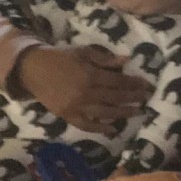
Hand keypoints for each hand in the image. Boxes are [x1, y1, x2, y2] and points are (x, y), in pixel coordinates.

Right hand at [17, 45, 151, 133]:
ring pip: (105, 113)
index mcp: (90, 75)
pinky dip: (100, 128)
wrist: (33, 69)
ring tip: (137, 112)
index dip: (134, 84)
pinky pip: (86, 125)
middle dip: (133, 98)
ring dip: (123, 113)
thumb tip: (126, 60)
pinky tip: (112, 129)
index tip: (147, 85)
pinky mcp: (68, 116)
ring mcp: (77, 107)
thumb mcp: (83, 52)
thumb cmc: (60, 57)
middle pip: (115, 97)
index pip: (118, 81)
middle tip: (146, 98)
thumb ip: (105, 58)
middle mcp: (86, 93)